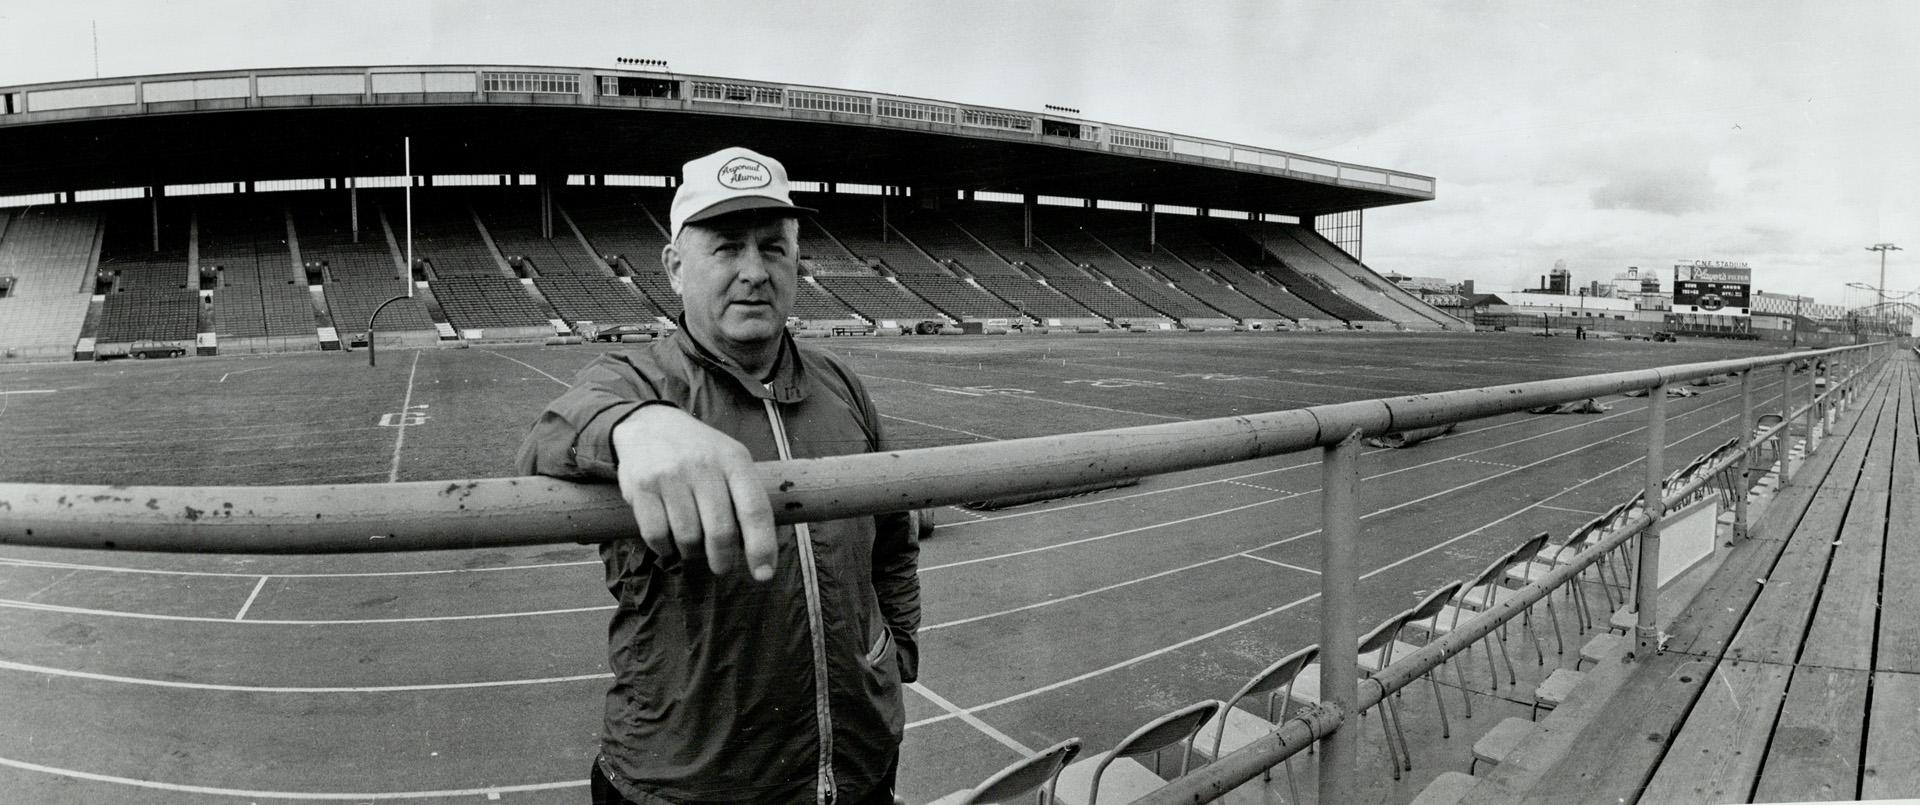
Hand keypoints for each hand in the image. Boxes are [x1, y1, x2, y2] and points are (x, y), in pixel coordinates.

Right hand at [611, 405, 776, 580]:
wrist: (650, 424)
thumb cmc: (701, 453)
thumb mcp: (731, 460)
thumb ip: (745, 497)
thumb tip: (759, 552)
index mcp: (734, 460)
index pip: (754, 510)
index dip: (761, 547)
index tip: (763, 575)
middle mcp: (703, 465)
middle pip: (721, 531)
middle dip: (723, 560)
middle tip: (721, 566)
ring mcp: (671, 474)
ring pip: (688, 537)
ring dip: (692, 552)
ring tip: (692, 545)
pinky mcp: (642, 485)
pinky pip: (656, 535)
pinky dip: (664, 547)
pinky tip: (668, 540)